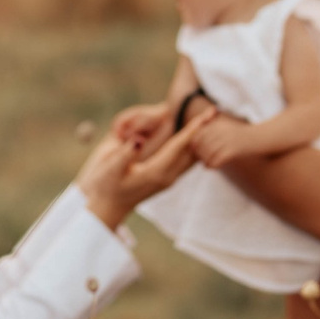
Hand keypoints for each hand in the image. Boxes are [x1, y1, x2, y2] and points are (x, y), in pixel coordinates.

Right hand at [77, 108, 215, 228]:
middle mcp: (168, 176)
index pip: (181, 145)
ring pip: (192, 157)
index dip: (196, 127)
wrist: (106, 208)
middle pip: (193, 150)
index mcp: (157, 171)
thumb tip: (138, 138)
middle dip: (204, 130)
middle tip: (214, 110)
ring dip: (200, 139)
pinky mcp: (166, 179)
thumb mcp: (109, 168)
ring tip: (208, 120)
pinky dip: (192, 146)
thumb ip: (125, 153)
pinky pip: (185, 161)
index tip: (209, 113)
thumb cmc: (105, 186)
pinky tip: (193, 136)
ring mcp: (168, 179)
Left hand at [189, 115, 256, 169]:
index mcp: (220, 124)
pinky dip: (213, 165)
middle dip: (199, 153)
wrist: (264, 137)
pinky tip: (213, 168)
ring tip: (206, 166)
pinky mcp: (233, 150)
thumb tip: (203, 141)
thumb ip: (217, 132)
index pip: (200, 134)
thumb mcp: (230, 129)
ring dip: (205, 160)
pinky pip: (217, 159)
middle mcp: (222, 130)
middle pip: (202, 143)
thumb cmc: (247, 135)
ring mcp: (227, 140)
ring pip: (208, 152)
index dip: (196, 143)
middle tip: (200, 160)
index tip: (196, 151)